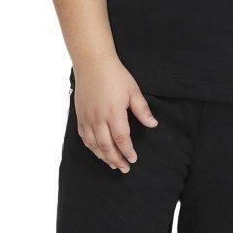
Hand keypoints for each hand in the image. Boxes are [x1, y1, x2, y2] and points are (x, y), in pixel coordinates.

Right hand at [72, 55, 156, 172]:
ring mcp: (87, 117)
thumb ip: (142, 110)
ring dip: (103, 157)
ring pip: (94, 144)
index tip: (133, 159)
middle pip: (107, 146)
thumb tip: (153, 124)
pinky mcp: (80, 115)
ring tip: (112, 164)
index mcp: (114, 112)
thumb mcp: (133, 90)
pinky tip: (97, 151)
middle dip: (116, 160)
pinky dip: (91, 147)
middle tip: (124, 168)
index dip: (128, 152)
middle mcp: (99, 118)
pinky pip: (84, 136)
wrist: (92, 63)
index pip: (122, 139)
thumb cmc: (115, 75)